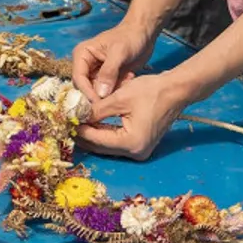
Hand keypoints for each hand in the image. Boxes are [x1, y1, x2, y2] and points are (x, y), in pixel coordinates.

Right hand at [71, 21, 157, 102]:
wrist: (143, 33)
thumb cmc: (129, 37)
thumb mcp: (119, 52)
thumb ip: (109, 72)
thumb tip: (100, 94)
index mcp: (82, 54)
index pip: (78, 78)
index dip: (86, 92)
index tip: (99, 103)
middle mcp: (86, 65)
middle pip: (86, 88)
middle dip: (100, 93)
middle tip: (117, 92)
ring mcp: (97, 72)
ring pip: (98, 91)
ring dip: (112, 90)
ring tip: (127, 79)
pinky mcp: (108, 78)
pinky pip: (109, 90)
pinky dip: (118, 88)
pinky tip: (129, 77)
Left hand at [75, 73, 189, 160]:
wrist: (176, 90)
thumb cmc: (151, 91)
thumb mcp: (119, 98)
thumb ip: (96, 109)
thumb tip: (76, 114)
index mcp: (131, 143)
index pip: (97, 140)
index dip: (80, 130)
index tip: (66, 121)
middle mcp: (135, 152)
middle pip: (101, 147)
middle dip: (85, 135)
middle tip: (69, 122)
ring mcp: (139, 150)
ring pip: (108, 145)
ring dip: (93, 134)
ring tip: (78, 121)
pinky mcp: (141, 144)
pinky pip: (117, 141)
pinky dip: (105, 132)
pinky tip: (94, 123)